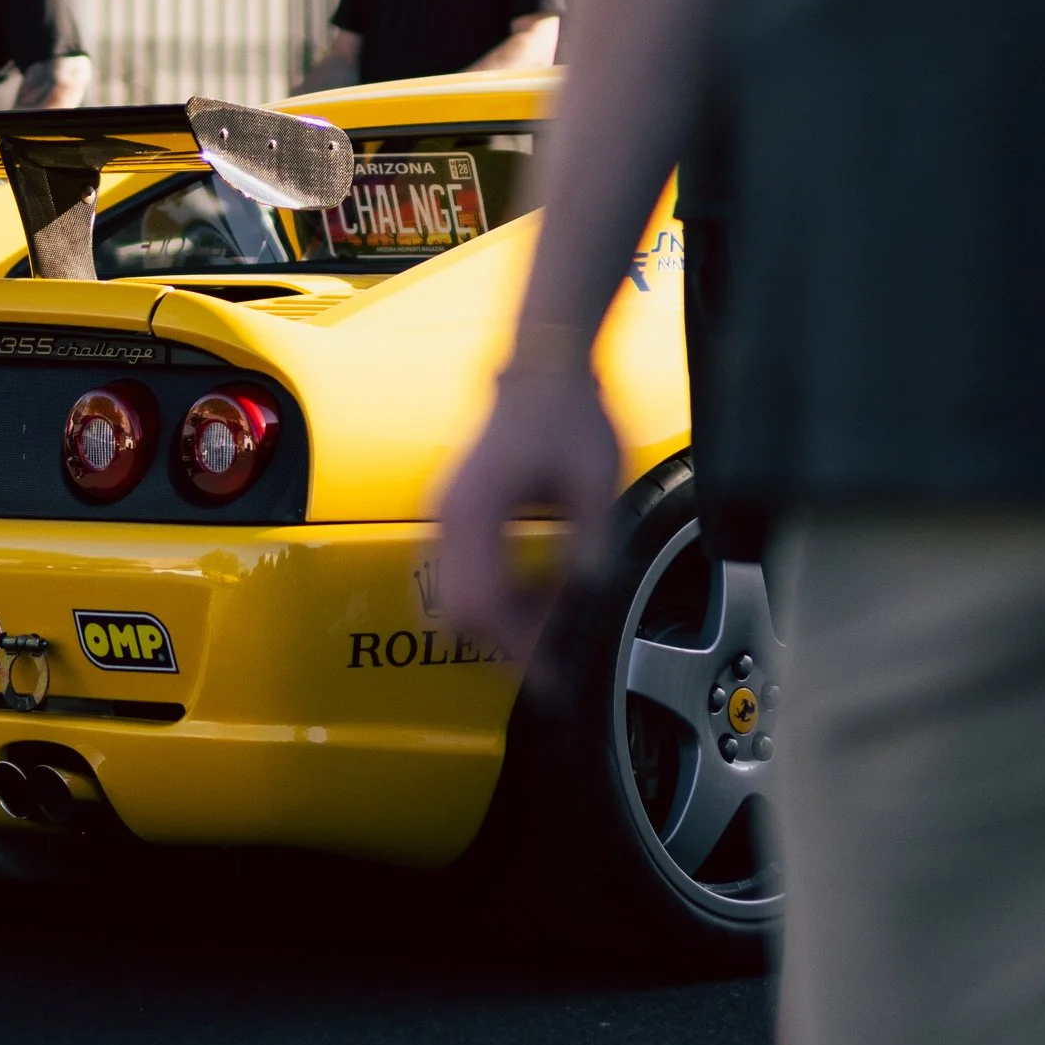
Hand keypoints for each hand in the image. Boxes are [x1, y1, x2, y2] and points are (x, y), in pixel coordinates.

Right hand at [429, 365, 618, 660]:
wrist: (543, 366)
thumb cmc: (567, 413)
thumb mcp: (597, 482)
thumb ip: (590, 543)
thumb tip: (585, 593)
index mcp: (473, 512)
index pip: (481, 605)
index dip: (516, 650)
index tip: (550, 679)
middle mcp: (447, 516)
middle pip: (462, 610)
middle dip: (508, 642)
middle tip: (555, 661)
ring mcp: (447, 514)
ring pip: (461, 595)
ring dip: (505, 616)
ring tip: (556, 616)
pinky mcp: (457, 512)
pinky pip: (466, 572)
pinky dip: (499, 592)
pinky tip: (539, 589)